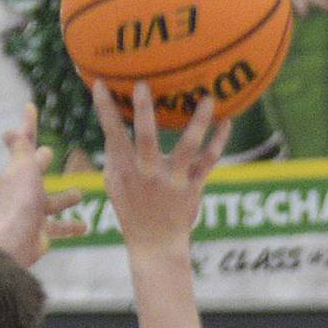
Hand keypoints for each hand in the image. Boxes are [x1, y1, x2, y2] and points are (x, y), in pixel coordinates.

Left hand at [0, 102, 86, 266]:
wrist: (16, 241)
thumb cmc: (21, 202)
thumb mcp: (23, 169)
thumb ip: (21, 149)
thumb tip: (10, 131)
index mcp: (18, 171)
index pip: (24, 142)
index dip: (28, 124)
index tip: (30, 106)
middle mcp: (23, 190)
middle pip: (34, 171)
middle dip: (40, 162)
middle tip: (48, 153)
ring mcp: (32, 211)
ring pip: (51, 201)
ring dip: (65, 197)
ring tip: (80, 192)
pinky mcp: (41, 230)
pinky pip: (59, 226)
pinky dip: (71, 226)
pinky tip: (85, 227)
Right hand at [93, 81, 230, 253]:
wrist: (155, 243)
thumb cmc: (132, 209)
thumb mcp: (114, 185)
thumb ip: (114, 156)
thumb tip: (111, 125)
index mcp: (126, 169)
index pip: (112, 134)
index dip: (105, 109)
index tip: (100, 83)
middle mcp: (148, 173)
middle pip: (146, 138)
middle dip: (143, 112)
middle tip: (144, 85)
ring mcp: (173, 180)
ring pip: (188, 147)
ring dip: (199, 122)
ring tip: (209, 99)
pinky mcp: (193, 187)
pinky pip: (208, 162)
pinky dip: (219, 142)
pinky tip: (227, 123)